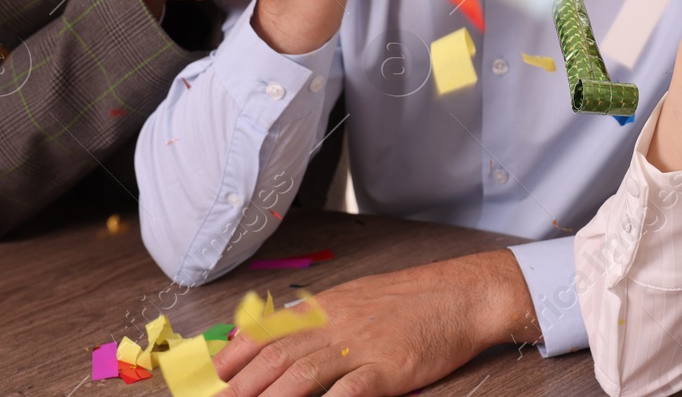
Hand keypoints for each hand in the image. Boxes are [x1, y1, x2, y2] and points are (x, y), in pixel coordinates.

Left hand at [213, 250, 538, 396]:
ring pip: (302, 374)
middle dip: (242, 385)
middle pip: (276, 356)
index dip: (236, 356)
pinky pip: (350, 391)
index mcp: (328, 307)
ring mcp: (362, 346)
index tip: (217, 375)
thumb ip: (319, 315)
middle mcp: (337, 324)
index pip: (269, 330)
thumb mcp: (358, 296)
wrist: (463, 293)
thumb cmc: (414, 299)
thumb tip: (276, 329)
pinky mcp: (389, 368)